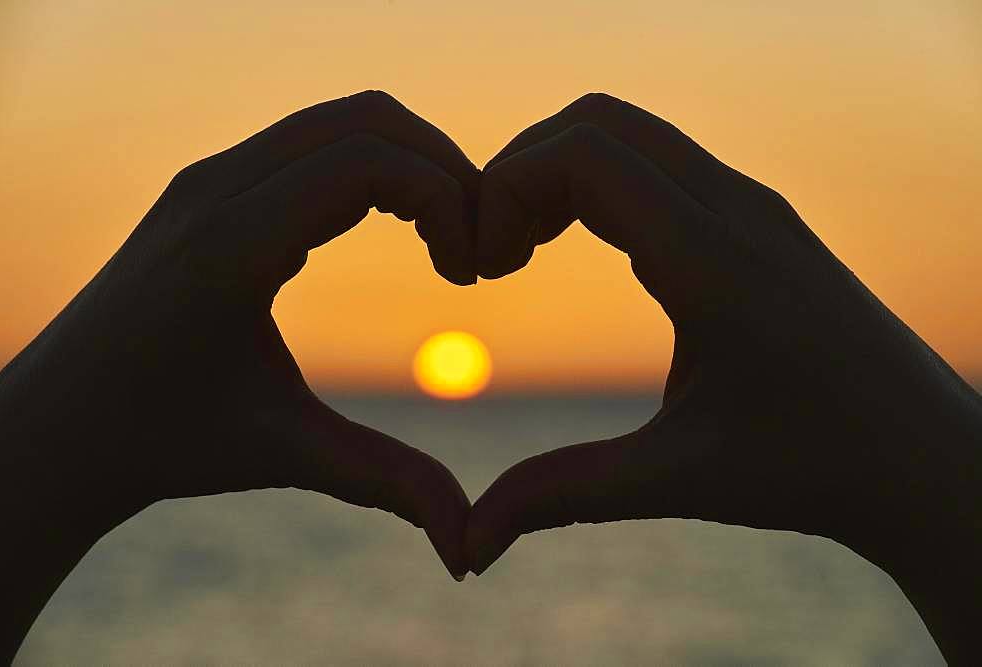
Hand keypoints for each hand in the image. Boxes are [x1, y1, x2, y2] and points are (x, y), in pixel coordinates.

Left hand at [0, 91, 479, 659]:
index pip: (369, 161)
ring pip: (340, 121)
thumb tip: (469, 546)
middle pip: (366, 120)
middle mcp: (215, 188)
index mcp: (232, 244)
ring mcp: (208, 177)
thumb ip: (385, 482)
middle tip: (475, 243)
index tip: (471, 271)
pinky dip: (371, 166)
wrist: (62, 425)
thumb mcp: (285, 452)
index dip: (447, 199)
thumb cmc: (163, 440)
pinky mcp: (210, 185)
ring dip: (409, 163)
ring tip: (443, 238)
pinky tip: (392, 228)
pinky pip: (311, 142)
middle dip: (443, 168)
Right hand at [467, 93, 980, 661]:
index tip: (481, 269)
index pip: (584, 154)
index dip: (503, 190)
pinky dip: (598, 184)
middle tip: (494, 254)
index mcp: (711, 259)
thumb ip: (560, 494)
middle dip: (520, 171)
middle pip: (598, 122)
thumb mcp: (673, 479)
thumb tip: (469, 545)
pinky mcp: (757, 218)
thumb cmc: (812, 468)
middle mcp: (736, 209)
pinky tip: (584, 249)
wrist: (921, 458)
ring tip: (523, 251)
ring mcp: (753, 205)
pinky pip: (659, 163)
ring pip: (629, 134)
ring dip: (559, 175)